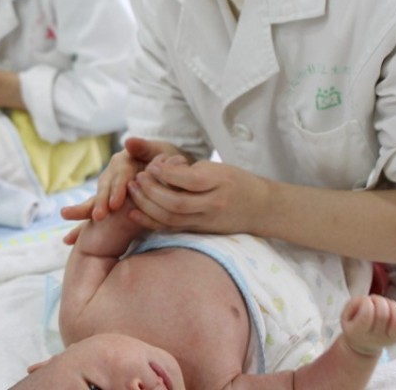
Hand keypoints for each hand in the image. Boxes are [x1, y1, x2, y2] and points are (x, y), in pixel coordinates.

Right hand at [90, 138, 186, 222]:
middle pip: (105, 187)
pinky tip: (70, 236)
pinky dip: (83, 222)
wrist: (167, 171)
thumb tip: (128, 141)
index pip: (120, 175)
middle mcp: (112, 173)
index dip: (117, 189)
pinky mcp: (108, 201)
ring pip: (96, 198)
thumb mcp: (159, 151)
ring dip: (89, 211)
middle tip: (99, 217)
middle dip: (101, 203)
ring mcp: (108, 188)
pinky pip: (94, 210)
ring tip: (84, 225)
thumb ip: (145, 147)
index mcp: (124, 161)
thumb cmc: (166, 162)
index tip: (116, 204)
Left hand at [126, 157, 271, 234]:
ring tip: (133, 190)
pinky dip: (151, 221)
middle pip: (176, 203)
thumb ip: (189, 171)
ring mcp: (206, 221)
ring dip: (147, 205)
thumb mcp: (218, 168)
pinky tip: (135, 213)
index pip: (189, 180)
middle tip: (136, 178)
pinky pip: (172, 228)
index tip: (151, 165)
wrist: (261, 209)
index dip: (166, 173)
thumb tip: (158, 170)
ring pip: (171, 218)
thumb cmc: (236, 181)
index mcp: (219, 183)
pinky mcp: (200, 231)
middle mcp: (213, 204)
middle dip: (151, 191)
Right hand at [340, 296, 395, 354]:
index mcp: (359, 332)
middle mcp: (377, 337)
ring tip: (386, 304)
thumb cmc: (354, 326)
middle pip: (384, 314)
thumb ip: (355, 304)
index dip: (367, 302)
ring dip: (393, 305)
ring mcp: (392, 338)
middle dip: (379, 301)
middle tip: (374, 301)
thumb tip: (371, 300)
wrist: (363, 344)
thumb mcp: (345, 315)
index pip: (367, 315)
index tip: (365, 301)